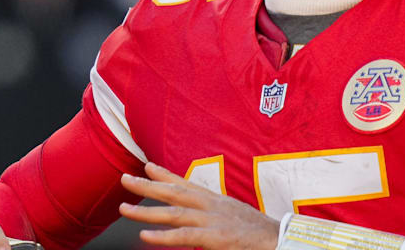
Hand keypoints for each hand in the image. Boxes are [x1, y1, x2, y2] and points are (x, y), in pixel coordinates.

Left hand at [120, 161, 280, 248]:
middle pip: (174, 192)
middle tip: (125, 179)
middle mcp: (211, 205)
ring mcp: (212, 220)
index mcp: (215, 200)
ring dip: (146, 210)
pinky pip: (184, 236)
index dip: (165, 174)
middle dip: (148, 185)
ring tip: (125, 208)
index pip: (186, 183)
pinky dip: (163, 235)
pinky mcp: (215, 237)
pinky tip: (145, 234)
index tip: (147, 165)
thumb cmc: (256, 231)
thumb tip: (197, 216)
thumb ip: (212, 214)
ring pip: (174, 213)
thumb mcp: (232, 215)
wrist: (279, 239)